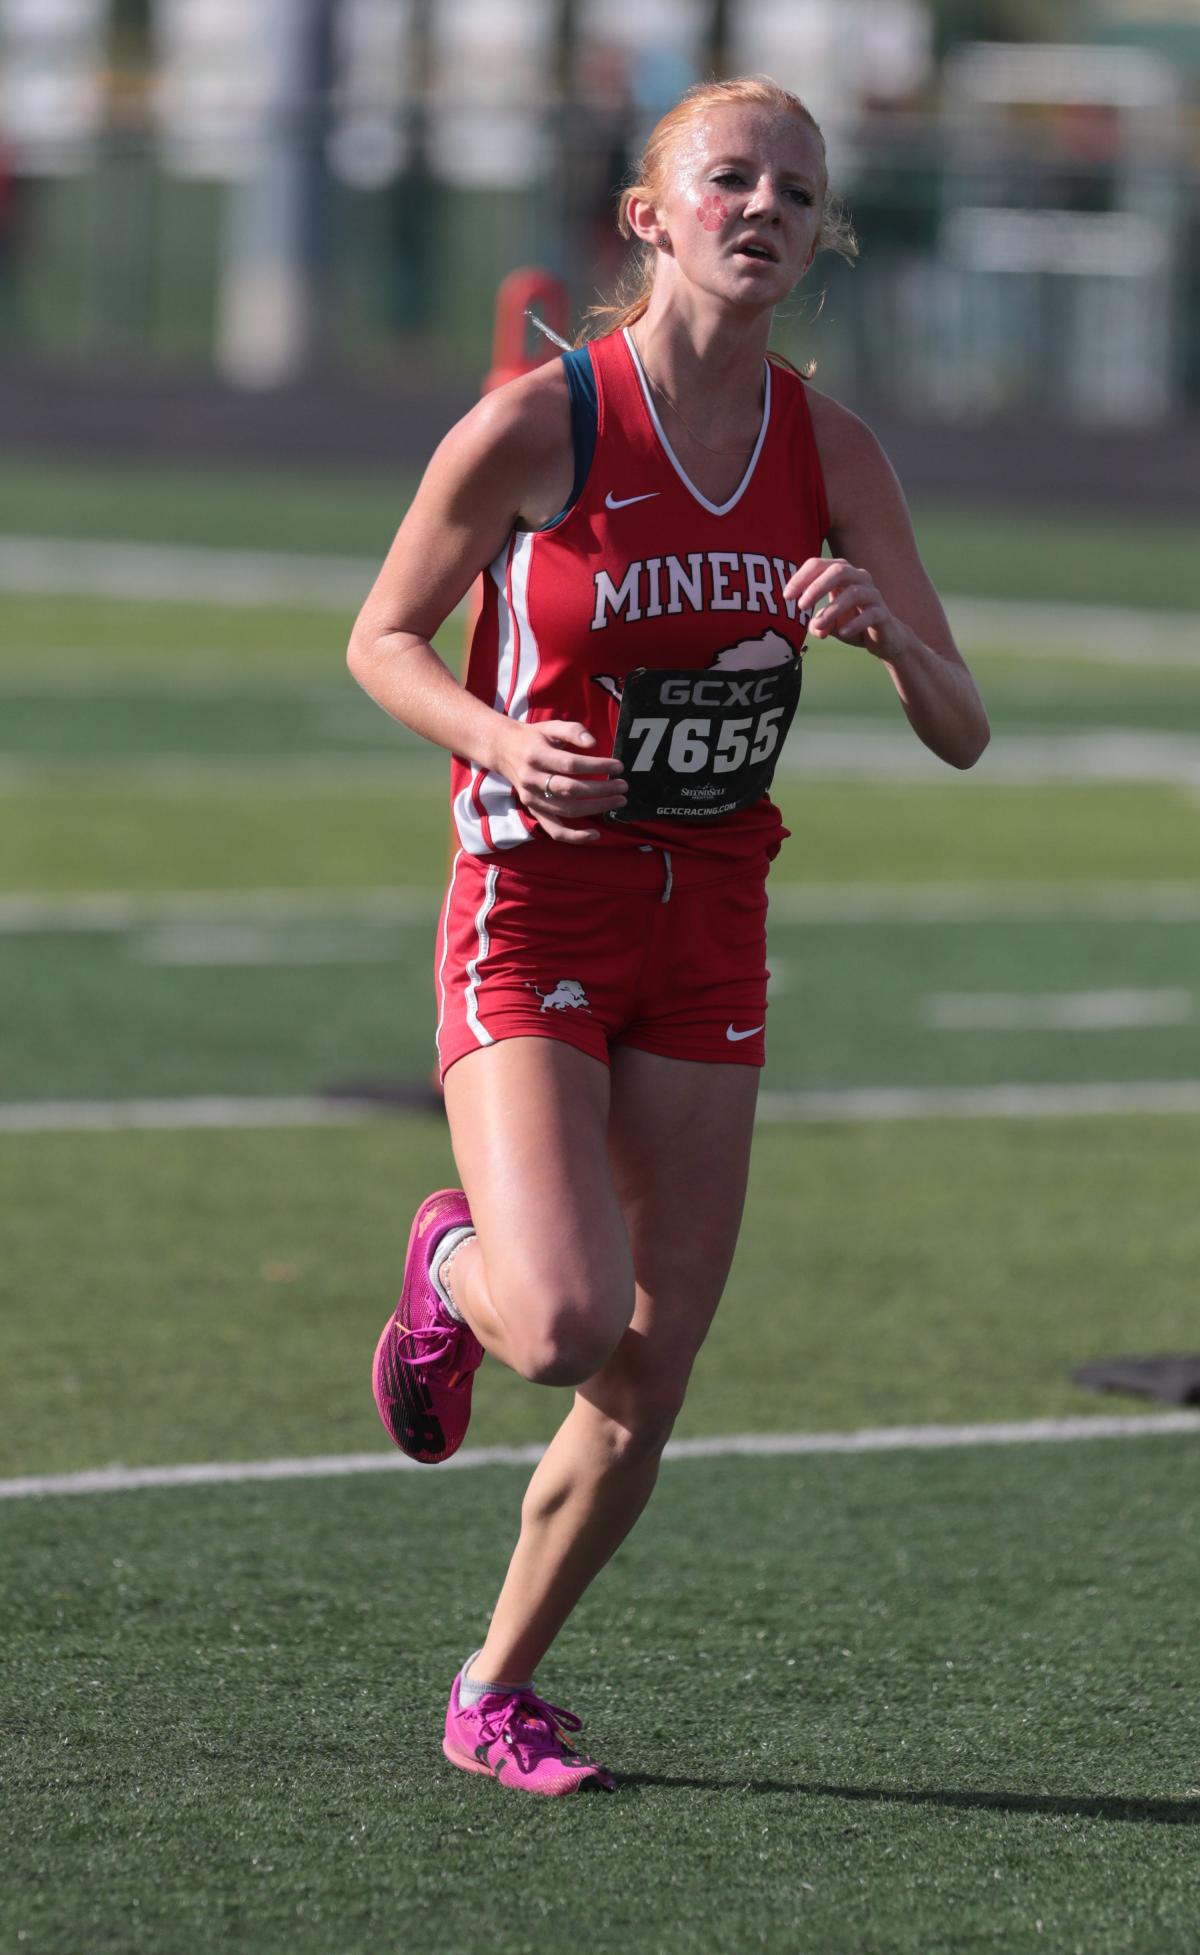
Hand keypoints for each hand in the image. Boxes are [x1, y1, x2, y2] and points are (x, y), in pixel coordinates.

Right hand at [495, 719, 626, 843]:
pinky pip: (554, 830)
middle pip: (571, 790)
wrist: (504, 750)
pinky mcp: (534, 811)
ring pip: (567, 810)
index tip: (618, 767)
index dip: (597, 767)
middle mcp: (532, 780)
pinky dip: (574, 836)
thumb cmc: (533, 737)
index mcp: (536, 756)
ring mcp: (532, 799)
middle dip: (601, 789)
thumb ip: (572, 730)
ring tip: (618, 800)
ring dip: (596, 808)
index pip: (571, 765)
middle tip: (623, 785)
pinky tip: (595, 834)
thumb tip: (593, 743)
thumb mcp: (550, 726)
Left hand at [785, 557, 908, 661]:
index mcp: (841, 574)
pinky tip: (842, 633)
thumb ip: (817, 623)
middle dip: (817, 587)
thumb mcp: (828, 623)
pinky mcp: (882, 613)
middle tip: (801, 606)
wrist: (883, 638)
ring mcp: (872, 594)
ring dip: (832, 609)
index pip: (819, 565)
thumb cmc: (851, 623)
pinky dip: (854, 624)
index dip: (801, 578)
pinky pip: (870, 614)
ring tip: (818, 624)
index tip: (787, 597)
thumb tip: (814, 627)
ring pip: (854, 593)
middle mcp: (858, 578)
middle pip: (838, 570)